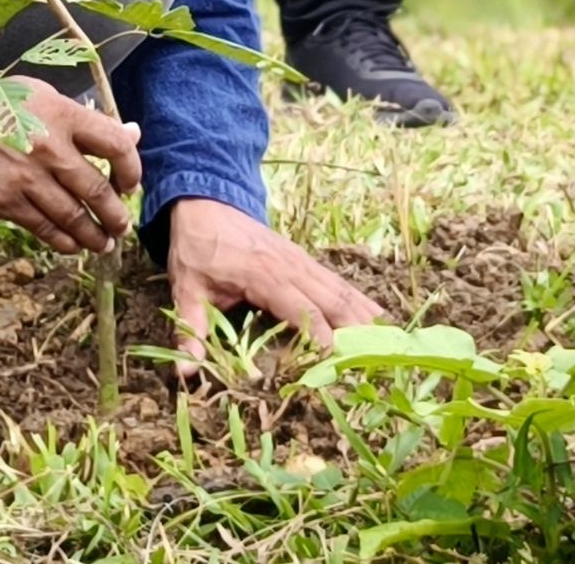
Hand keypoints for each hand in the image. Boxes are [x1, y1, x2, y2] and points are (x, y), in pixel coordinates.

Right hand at [0, 77, 141, 254]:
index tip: (130, 184)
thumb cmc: (1, 103)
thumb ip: (89, 121)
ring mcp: (25, 178)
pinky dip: (64, 241)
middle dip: (117, 216)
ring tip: (104, 242)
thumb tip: (133, 134)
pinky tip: (73, 244)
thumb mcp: (47, 98)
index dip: (132, 170)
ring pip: (74, 218)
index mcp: (63, 115)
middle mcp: (48, 148)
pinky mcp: (5, 202)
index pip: (116, 146)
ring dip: (95, 236)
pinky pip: (44, 229)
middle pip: (98, 191)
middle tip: (122, 226)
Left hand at [164, 198, 384, 374]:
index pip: (300, 309)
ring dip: (363, 316)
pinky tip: (379, 318)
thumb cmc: (197, 248)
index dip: (319, 336)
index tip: (335, 364)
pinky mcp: (304, 260)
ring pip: (339, 290)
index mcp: (262, 274)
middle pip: (330, 299)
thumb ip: (190, 328)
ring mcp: (301, 261)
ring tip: (389, 345)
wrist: (205, 202)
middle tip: (375, 362)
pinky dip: (359, 300)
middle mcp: (290, 266)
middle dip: (353, 330)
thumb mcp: (186, 286)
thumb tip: (184, 372)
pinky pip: (336, 281)